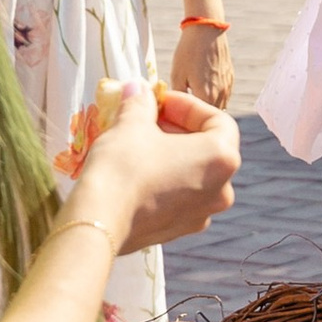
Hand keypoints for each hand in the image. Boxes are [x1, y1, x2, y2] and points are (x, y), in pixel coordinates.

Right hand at [69, 79, 237, 254]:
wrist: (98, 223)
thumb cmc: (123, 167)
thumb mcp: (132, 124)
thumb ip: (141, 103)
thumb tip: (138, 90)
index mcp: (222, 158)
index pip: (217, 120)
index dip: (187, 105)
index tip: (159, 101)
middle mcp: (222, 190)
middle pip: (207, 148)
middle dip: (177, 129)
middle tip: (146, 118)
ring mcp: (202, 214)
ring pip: (193, 174)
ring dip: (170, 154)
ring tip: (138, 143)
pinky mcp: (179, 230)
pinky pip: (179, 196)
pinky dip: (164, 180)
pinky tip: (136, 172)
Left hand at [169, 21, 235, 113]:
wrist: (206, 29)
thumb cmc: (189, 51)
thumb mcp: (176, 75)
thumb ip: (176, 98)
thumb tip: (171, 111)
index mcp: (207, 96)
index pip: (199, 121)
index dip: (187, 123)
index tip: (177, 121)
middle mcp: (222, 95)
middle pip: (210, 116)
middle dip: (199, 117)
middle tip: (184, 114)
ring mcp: (228, 86)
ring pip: (219, 107)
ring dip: (207, 108)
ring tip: (192, 101)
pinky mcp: (231, 78)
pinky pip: (223, 95)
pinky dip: (214, 97)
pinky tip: (202, 88)